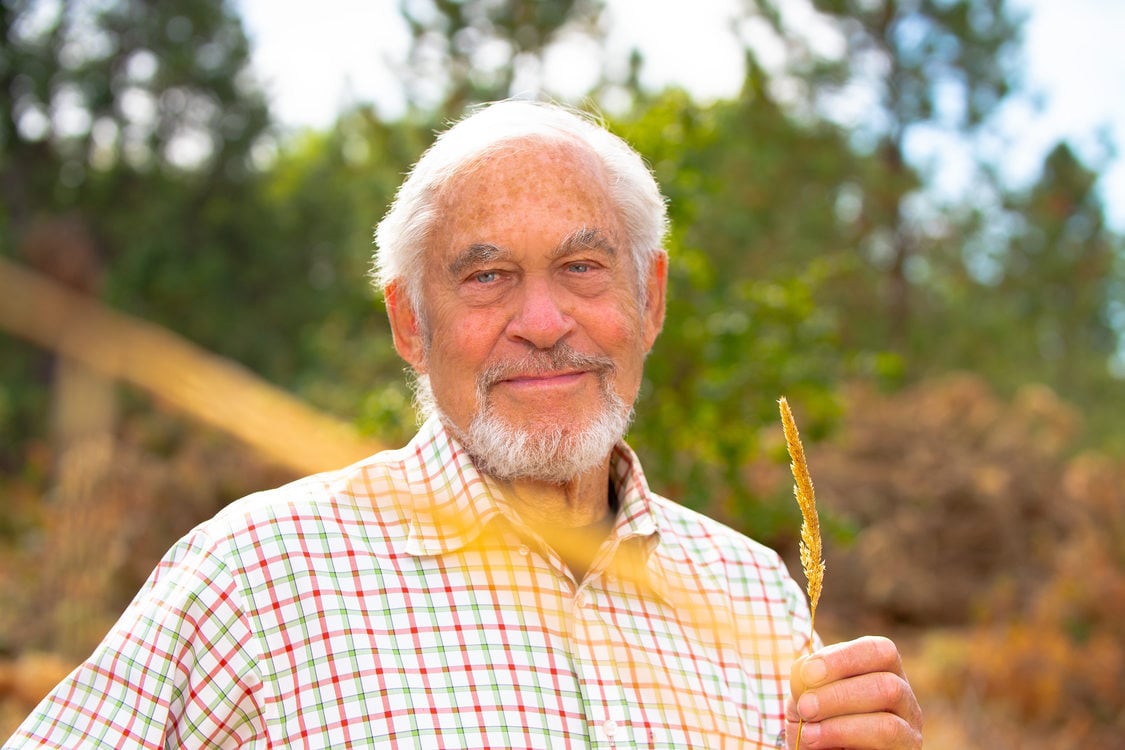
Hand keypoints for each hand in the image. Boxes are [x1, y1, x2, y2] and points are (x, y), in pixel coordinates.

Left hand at [786, 635, 921, 748]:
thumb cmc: (814, 719)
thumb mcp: (804, 695)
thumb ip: (805, 679)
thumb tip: (806, 667)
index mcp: (883, 670)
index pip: (880, 651)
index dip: (844, 658)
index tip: (809, 673)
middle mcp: (904, 699)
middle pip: (887, 686)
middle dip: (838, 695)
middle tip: (806, 707)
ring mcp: (908, 731)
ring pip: (888, 723)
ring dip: (840, 725)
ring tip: (808, 731)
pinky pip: (884, 746)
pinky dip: (844, 739)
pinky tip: (817, 741)